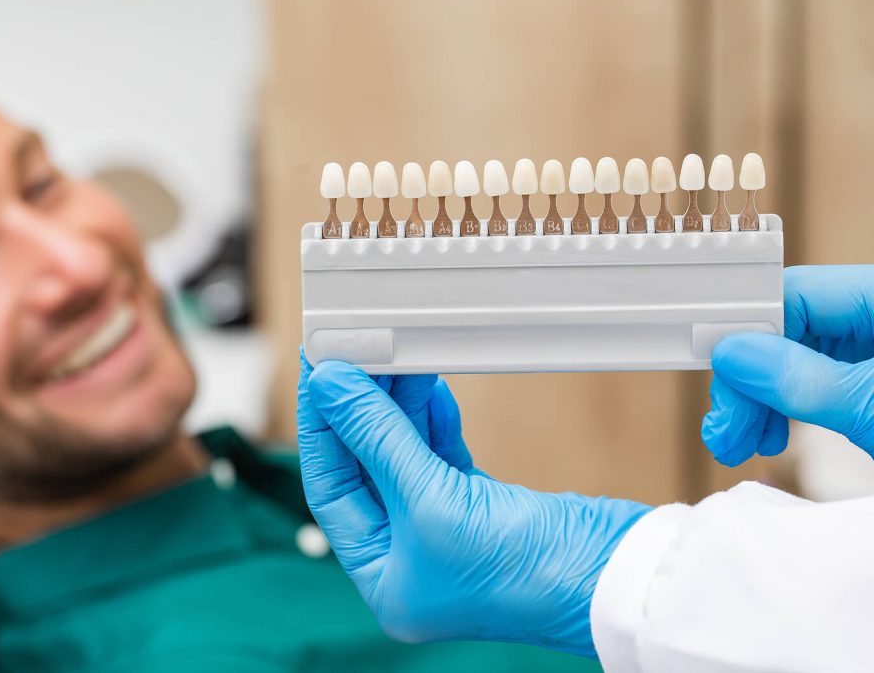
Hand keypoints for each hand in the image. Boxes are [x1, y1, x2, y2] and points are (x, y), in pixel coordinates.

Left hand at [296, 353, 649, 656]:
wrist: (614, 577)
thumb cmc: (524, 572)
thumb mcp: (430, 501)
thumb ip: (377, 438)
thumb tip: (331, 388)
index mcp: (385, 577)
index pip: (332, 488)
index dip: (323, 428)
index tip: (318, 376)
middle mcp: (411, 557)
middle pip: (368, 468)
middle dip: (360, 410)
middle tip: (349, 355)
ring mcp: (447, 531)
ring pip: (406, 454)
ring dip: (398, 405)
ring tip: (391, 357)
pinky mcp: (482, 508)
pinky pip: (441, 455)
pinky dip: (435, 419)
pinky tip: (429, 386)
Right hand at [702, 265, 873, 465]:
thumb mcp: (871, 405)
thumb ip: (803, 379)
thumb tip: (732, 353)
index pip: (794, 295)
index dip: (747, 332)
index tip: (716, 372)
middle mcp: (871, 314)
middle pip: (787, 331)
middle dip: (748, 383)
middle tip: (724, 427)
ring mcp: (870, 350)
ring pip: (794, 361)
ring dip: (757, 404)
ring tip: (737, 444)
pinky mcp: (867, 380)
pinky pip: (815, 383)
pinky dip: (786, 411)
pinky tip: (768, 435)